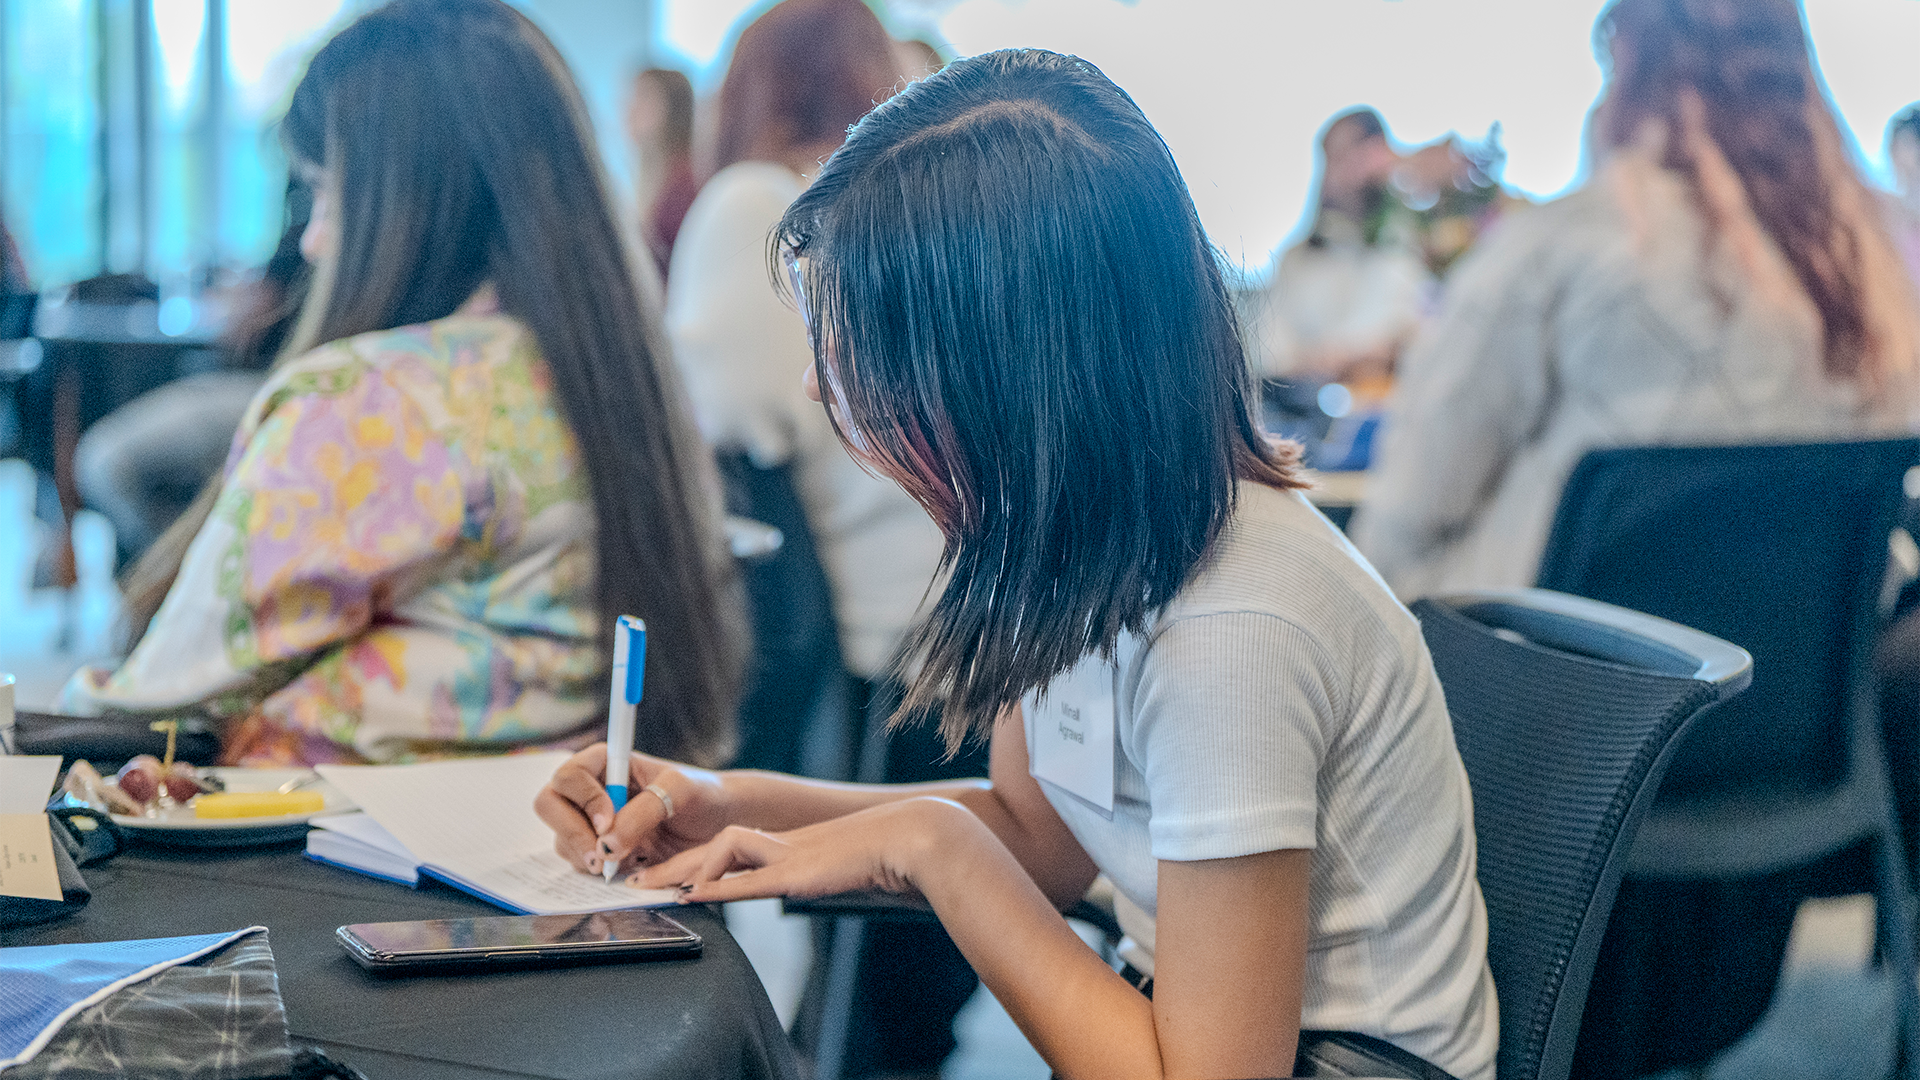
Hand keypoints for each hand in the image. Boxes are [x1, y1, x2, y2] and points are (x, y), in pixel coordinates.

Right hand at [534, 743, 731, 877]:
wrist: (719, 824)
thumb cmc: (702, 794)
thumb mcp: (679, 792)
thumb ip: (642, 814)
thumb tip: (606, 845)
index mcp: (606, 763)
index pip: (569, 775)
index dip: (582, 799)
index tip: (607, 821)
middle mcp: (592, 790)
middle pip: (550, 805)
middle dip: (572, 833)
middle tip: (601, 858)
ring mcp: (591, 821)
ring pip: (562, 839)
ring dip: (587, 856)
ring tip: (626, 861)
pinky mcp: (600, 849)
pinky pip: (580, 862)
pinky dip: (597, 871)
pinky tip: (629, 867)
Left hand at [635, 796, 970, 903]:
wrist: (911, 839)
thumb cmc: (883, 856)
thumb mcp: (836, 870)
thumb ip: (810, 876)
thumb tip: (802, 885)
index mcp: (788, 846)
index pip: (729, 849)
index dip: (694, 862)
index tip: (665, 878)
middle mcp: (781, 844)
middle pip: (713, 847)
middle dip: (669, 863)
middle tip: (631, 879)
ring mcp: (789, 853)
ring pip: (724, 848)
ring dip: (688, 867)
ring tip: (655, 887)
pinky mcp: (799, 869)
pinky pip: (750, 876)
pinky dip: (720, 883)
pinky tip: (695, 894)